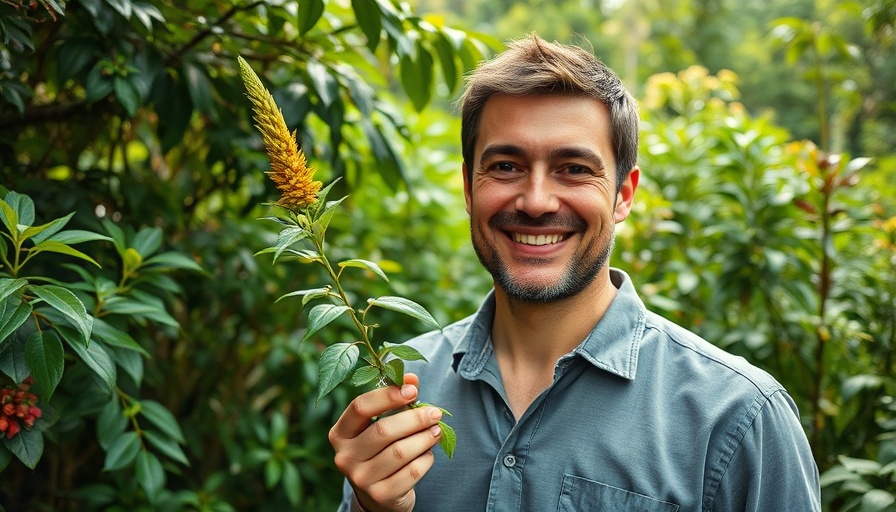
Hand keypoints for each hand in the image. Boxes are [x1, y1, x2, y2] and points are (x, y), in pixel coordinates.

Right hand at [329, 373, 442, 511]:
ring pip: (400, 452)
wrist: (379, 496)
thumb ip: (395, 399)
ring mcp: (360, 479)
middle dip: (414, 418)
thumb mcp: (381, 423)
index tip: (412, 390)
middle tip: (435, 413)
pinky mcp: (380, 495)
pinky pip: (411, 472)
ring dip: (424, 438)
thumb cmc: (380, 450)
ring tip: (437, 430)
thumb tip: (412, 378)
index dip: (387, 395)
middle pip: (383, 430)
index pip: (360, 407)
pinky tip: (429, 453)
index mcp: (339, 433)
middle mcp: (344, 457)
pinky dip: (425, 459)